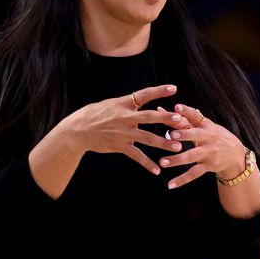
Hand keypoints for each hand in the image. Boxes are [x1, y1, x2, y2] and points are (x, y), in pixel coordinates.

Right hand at [61, 84, 189, 174]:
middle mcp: (125, 117)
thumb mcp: (111, 104)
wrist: (78, 130)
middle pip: (149, 117)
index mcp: (124, 103)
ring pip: (147, 138)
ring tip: (178, 148)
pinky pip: (136, 155)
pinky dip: (147, 163)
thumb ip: (128, 104)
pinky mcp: (119, 146)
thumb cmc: (95, 115)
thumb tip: (143, 100)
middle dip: (166, 118)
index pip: (144, 94)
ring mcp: (123, 132)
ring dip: (163, 143)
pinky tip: (157, 170)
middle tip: (182, 121)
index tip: (173, 88)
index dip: (159, 91)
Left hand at [158, 103, 247, 188]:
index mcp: (206, 126)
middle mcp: (208, 138)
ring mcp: (208, 153)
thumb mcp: (206, 126)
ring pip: (191, 156)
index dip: (187, 111)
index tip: (176, 107)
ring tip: (162, 162)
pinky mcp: (208, 166)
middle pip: (195, 135)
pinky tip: (170, 185)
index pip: (196, 116)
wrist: (235, 155)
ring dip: (177, 160)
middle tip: (171, 135)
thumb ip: (186, 118)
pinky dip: (182, 180)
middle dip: (184, 135)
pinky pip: (194, 174)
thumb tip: (166, 108)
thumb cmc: (216, 137)